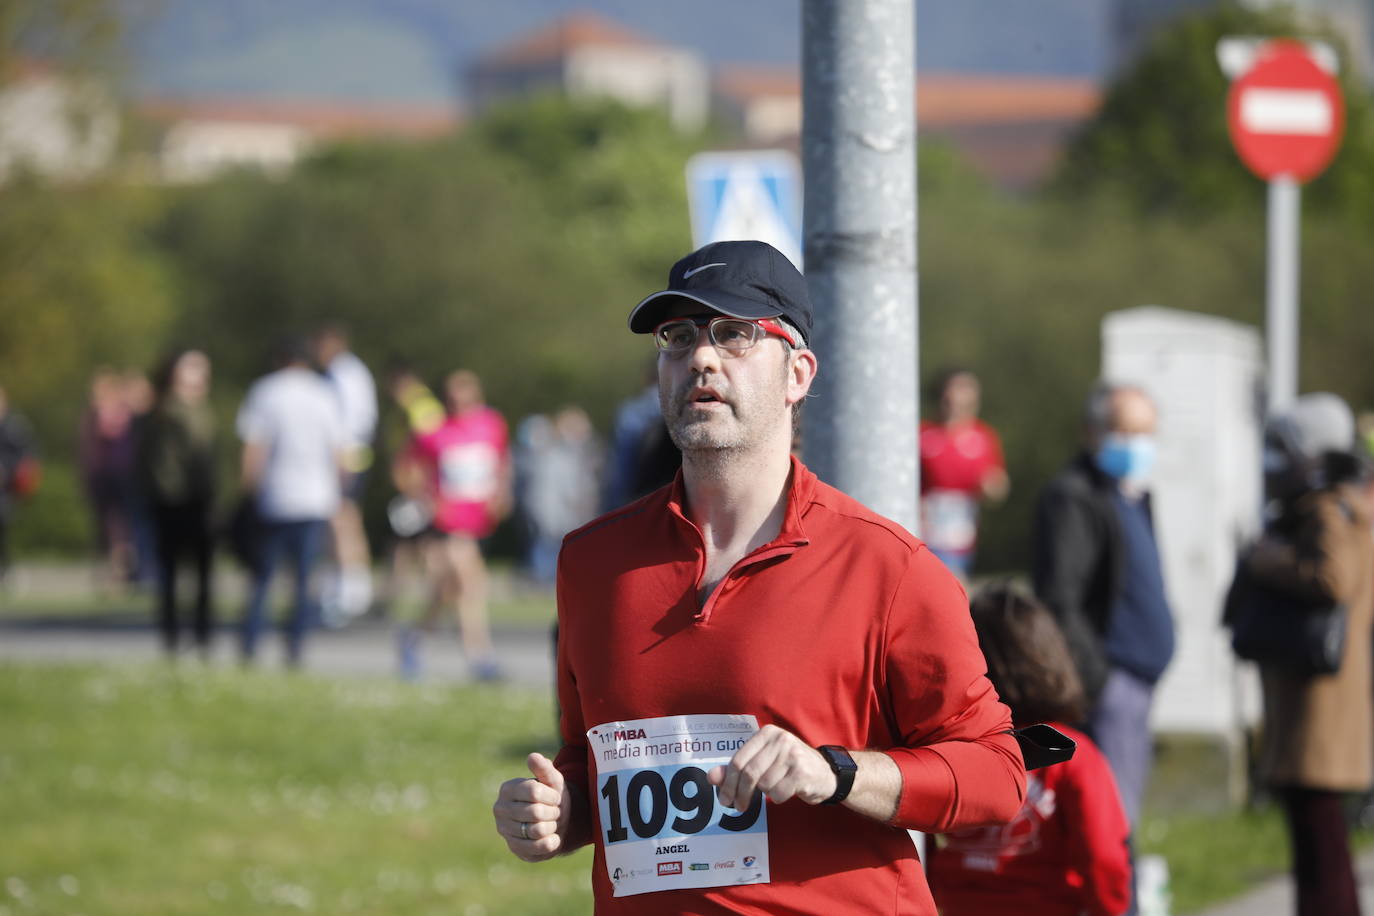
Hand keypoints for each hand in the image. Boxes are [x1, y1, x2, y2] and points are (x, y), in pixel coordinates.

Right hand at [493, 753, 570, 861]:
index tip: (555, 797)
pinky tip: (553, 837)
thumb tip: (532, 756)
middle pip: (536, 812)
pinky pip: (537, 847)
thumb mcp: (552, 780)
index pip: (534, 792)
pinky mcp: (514, 848)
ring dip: (552, 826)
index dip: (551, 796)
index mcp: (507, 789)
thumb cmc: (551, 796)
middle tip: (555, 812)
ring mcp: (505, 830)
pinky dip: (551, 842)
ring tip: (552, 822)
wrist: (555, 821)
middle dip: (553, 812)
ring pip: (537, 830)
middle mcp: (500, 809)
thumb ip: (544, 767)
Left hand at [707, 724, 837, 809]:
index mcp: (766, 733)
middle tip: (737, 807)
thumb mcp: (763, 762)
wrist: (826, 773)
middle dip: (740, 794)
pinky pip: (778, 793)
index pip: (738, 760)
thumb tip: (711, 777)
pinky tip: (787, 790)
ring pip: (764, 785)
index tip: (724, 799)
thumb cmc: (789, 767)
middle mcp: (780, 739)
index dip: (727, 783)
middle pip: (749, 773)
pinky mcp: (802, 772)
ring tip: (775, 789)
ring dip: (765, 794)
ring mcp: (793, 755)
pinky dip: (778, 797)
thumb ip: (737, 769)